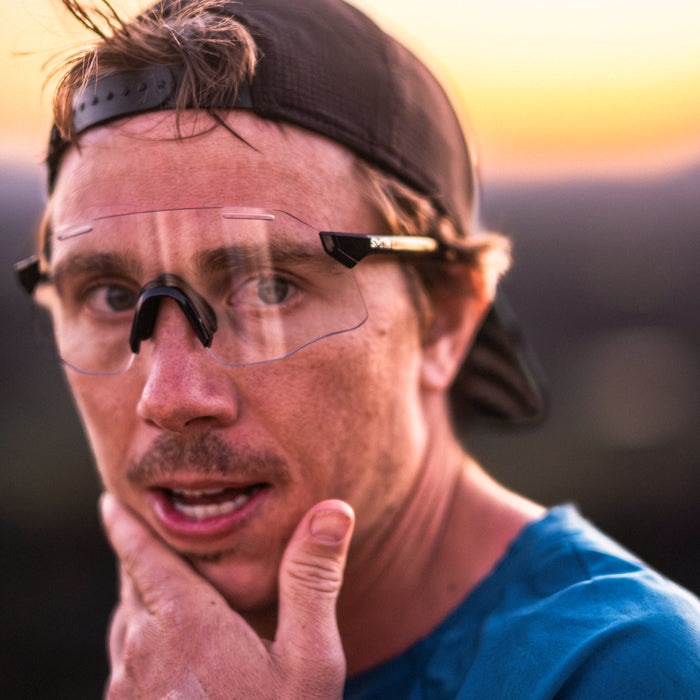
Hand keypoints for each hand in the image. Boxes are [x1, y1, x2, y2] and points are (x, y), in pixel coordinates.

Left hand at [100, 492, 353, 698]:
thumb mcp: (309, 660)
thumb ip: (312, 580)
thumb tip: (333, 509)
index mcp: (185, 625)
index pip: (146, 559)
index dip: (127, 528)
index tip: (109, 504)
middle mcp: (144, 653)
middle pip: (133, 589)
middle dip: (138, 560)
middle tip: (143, 536)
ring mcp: (130, 693)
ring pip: (126, 627)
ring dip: (139, 600)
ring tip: (155, 587)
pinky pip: (126, 663)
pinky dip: (141, 638)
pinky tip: (164, 652)